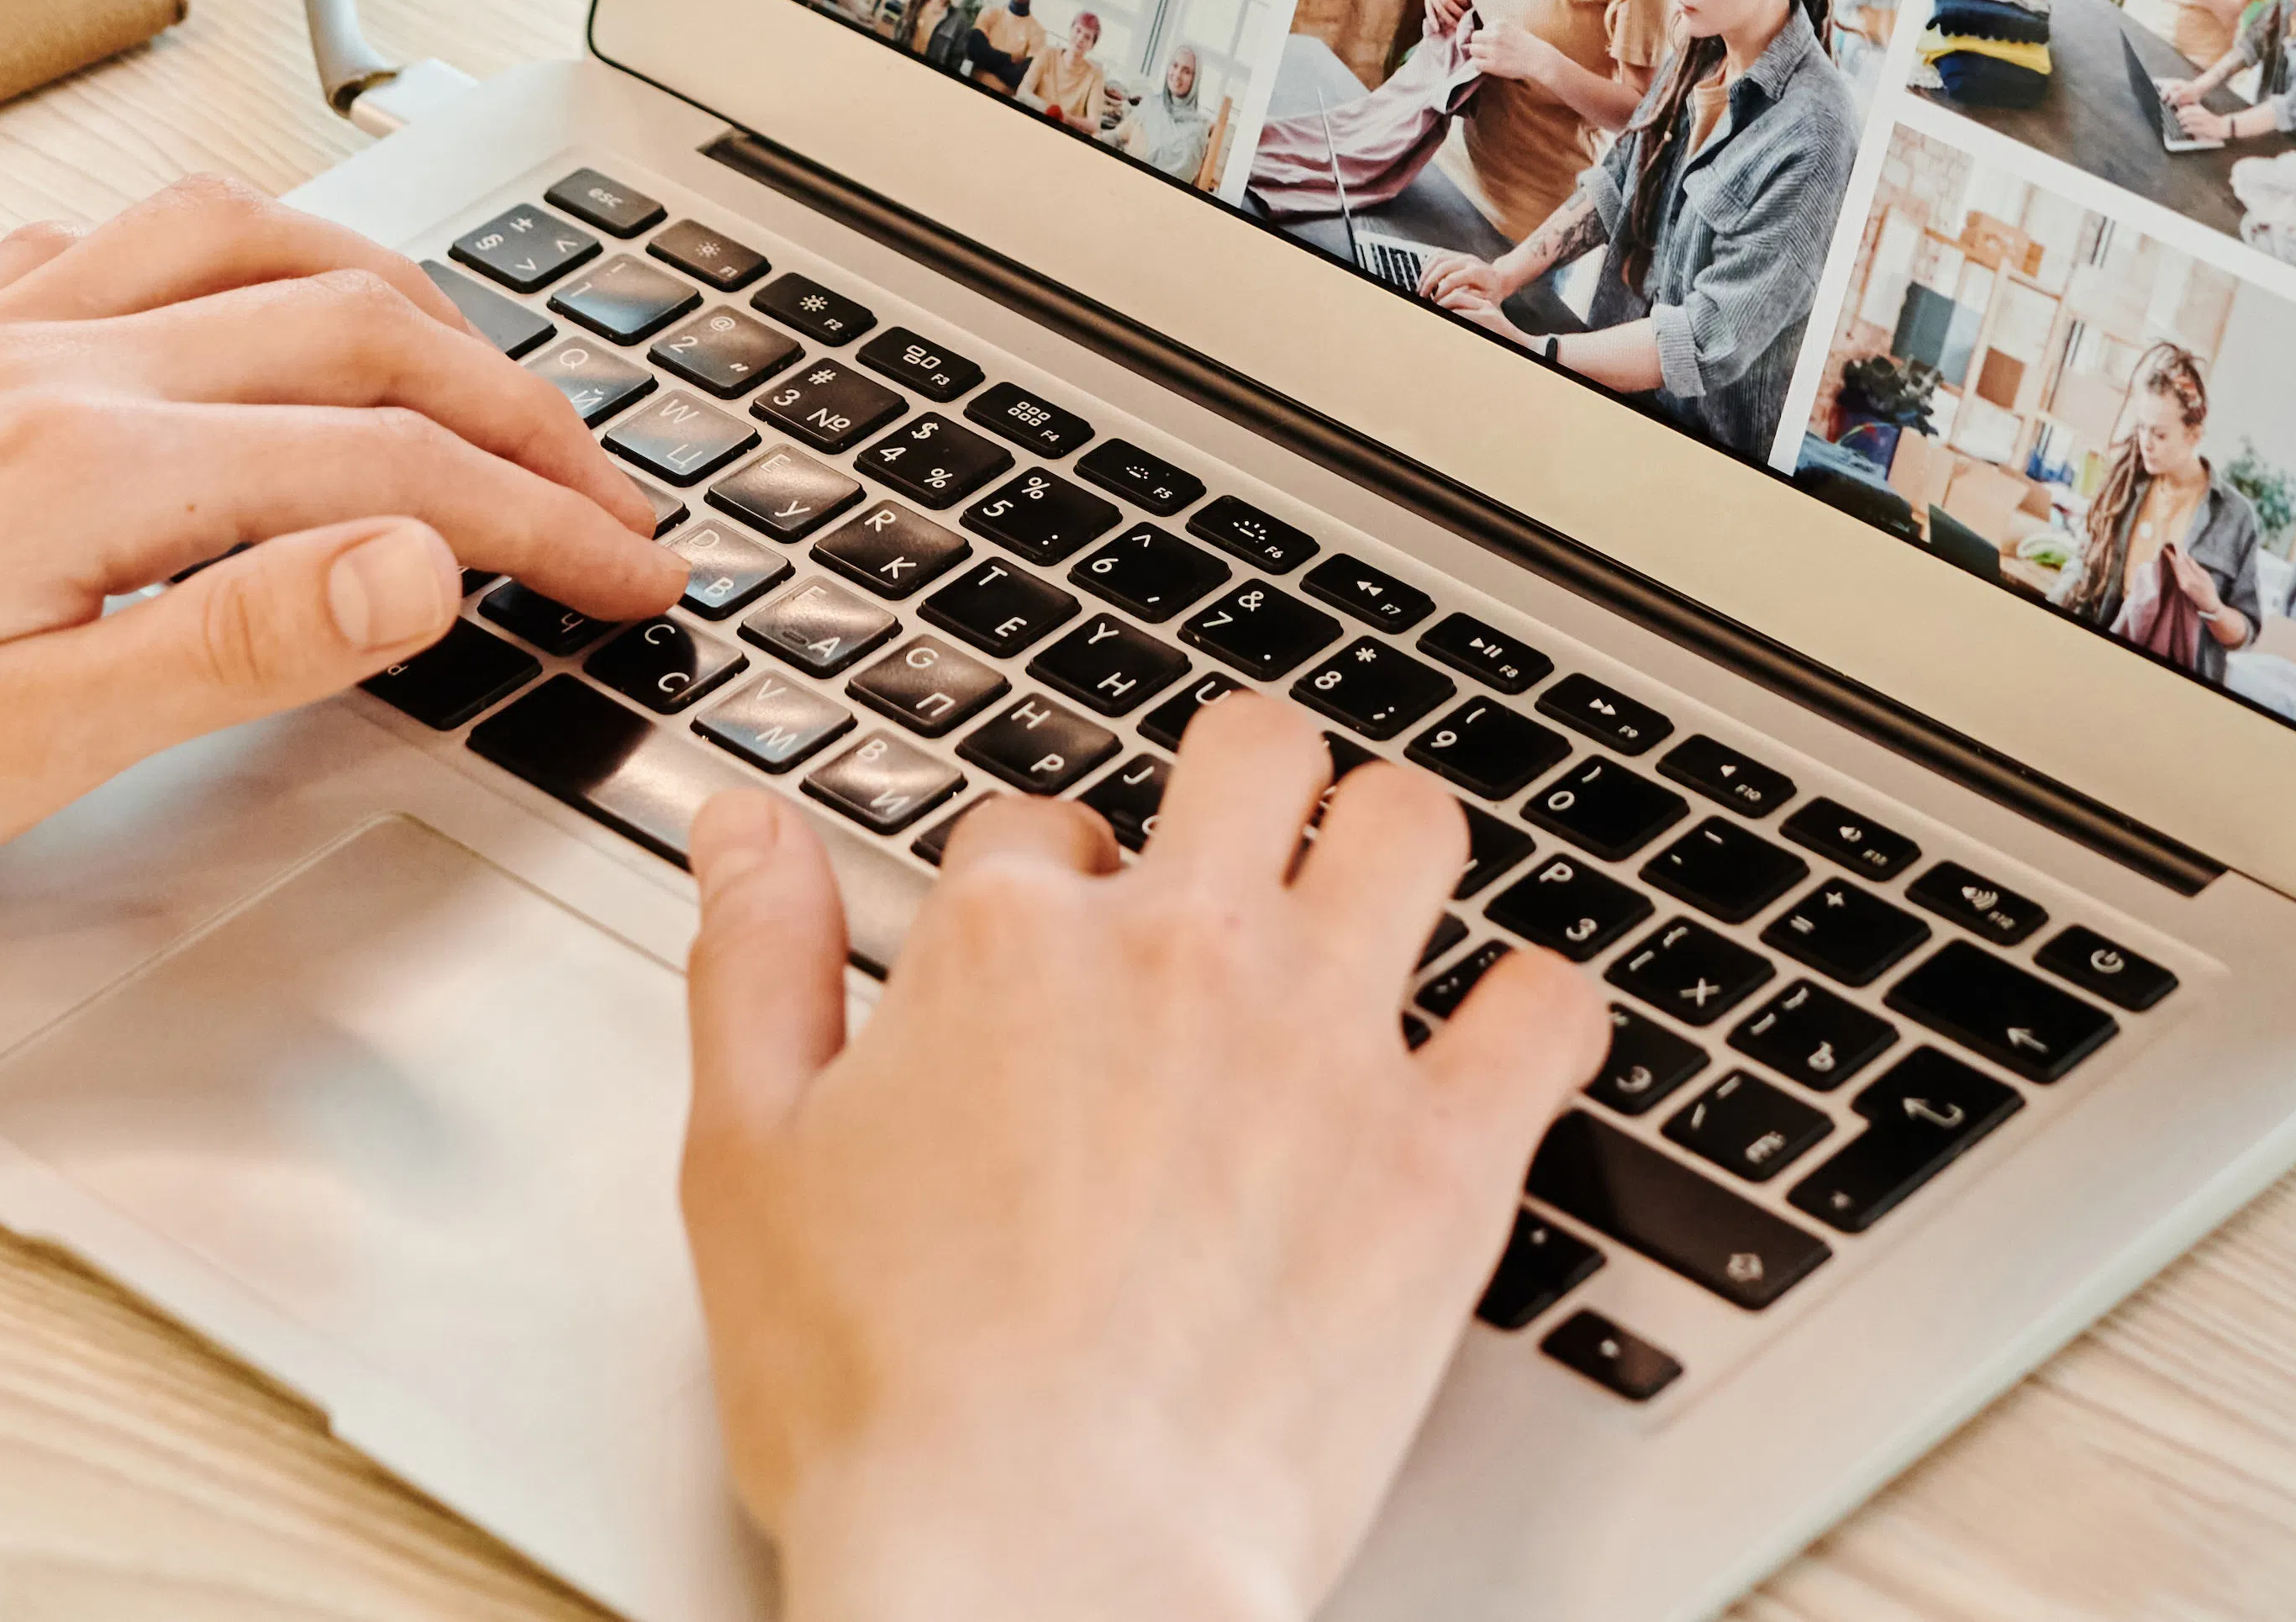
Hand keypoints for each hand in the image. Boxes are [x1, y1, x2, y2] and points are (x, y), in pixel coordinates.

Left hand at [0, 179, 686, 942]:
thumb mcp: (6, 752)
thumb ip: (232, 639)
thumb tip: (418, 550)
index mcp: (88, 463)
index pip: (391, 464)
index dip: (544, 519)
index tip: (640, 570)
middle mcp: (43, 358)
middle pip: (351, 322)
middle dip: (513, 397)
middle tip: (612, 485)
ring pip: (244, 242)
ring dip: (394, 292)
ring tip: (477, 364)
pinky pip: (118, 243)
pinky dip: (235, 253)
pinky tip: (233, 302)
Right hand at [683, 707, 1598, 1621]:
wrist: (1035, 1565)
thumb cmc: (888, 1402)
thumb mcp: (747, 1158)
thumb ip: (753, 961)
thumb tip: (745, 824)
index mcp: (1013, 943)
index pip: (1041, 817)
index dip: (1043, 880)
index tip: (1050, 956)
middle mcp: (1182, 954)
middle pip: (1254, 754)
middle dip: (1245, 787)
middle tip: (1239, 864)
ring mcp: (1325, 1044)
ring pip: (1413, 827)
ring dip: (1394, 853)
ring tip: (1376, 914)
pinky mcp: (1442, 1159)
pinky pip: (1550, 1009)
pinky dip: (1537, 1011)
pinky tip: (1501, 1045)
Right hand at [1416, 0, 1476, 52]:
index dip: (1462, 0)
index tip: (1471, 5)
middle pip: (1444, 1)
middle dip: (1456, 11)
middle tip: (1466, 16)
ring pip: (1437, 7)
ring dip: (1447, 17)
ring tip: (1458, 24)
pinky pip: (1429, 8)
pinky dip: (1432, 19)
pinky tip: (1437, 29)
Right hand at [1418, 252, 1514, 324]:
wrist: (1500, 279)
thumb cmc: (1493, 293)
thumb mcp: (1486, 301)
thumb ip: (1469, 302)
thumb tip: (1452, 306)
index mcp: (1476, 272)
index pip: (1451, 280)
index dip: (1440, 292)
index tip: (1435, 303)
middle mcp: (1468, 260)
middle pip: (1441, 266)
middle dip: (1429, 282)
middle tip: (1422, 295)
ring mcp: (1462, 255)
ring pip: (1438, 258)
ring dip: (1426, 272)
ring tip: (1421, 286)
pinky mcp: (1457, 254)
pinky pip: (1438, 254)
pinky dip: (1428, 263)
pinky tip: (1425, 276)